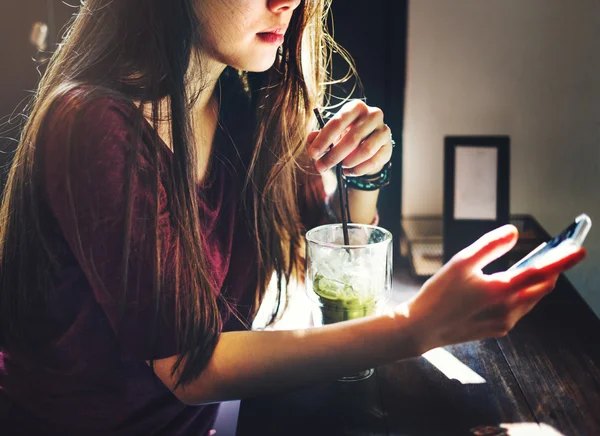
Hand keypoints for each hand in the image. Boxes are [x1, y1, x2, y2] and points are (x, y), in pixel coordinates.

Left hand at [307, 100, 392, 175]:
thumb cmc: (346, 134)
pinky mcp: (388, 146)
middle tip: (321, 166)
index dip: (323, 139)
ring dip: (349, 162)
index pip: (338, 122)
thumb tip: (310, 141)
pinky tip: (349, 171)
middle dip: (333, 156)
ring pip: (365, 151)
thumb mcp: (332, 133)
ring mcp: (383, 130)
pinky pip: (373, 161)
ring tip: (341, 166)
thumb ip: (319, 137)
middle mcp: (373, 115)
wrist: (370, 142)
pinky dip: (358, 170)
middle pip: (352, 138)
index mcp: (355, 107)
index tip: (312, 153)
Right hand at [403, 225, 586, 352]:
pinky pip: (519, 310)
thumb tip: (513, 232)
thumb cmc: (439, 294)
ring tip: (535, 269)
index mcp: (502, 289)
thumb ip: (490, 245)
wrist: (423, 328)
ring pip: (532, 300)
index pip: (542, 272)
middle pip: (543, 288)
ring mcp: (505, 322)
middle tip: (556, 256)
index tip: (580, 250)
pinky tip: (509, 288)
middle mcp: (509, 308)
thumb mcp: (460, 261)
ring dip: (537, 284)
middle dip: (552, 272)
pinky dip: (521, 296)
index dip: (563, 260)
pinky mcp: (498, 330)